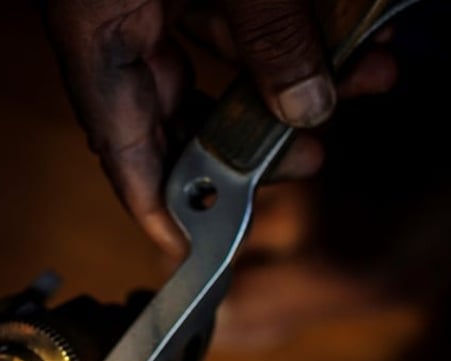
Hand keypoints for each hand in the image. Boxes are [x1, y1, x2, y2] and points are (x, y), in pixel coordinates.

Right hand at [40, 0, 397, 258]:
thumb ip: (267, 29)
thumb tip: (308, 101)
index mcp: (96, 30)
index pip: (120, 143)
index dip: (153, 202)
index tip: (185, 247)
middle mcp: (117, 20)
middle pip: (175, 109)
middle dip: (243, 142)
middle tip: (299, 167)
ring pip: (218, 58)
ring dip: (287, 79)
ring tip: (354, 94)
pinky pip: (238, 11)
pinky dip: (291, 28)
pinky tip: (347, 38)